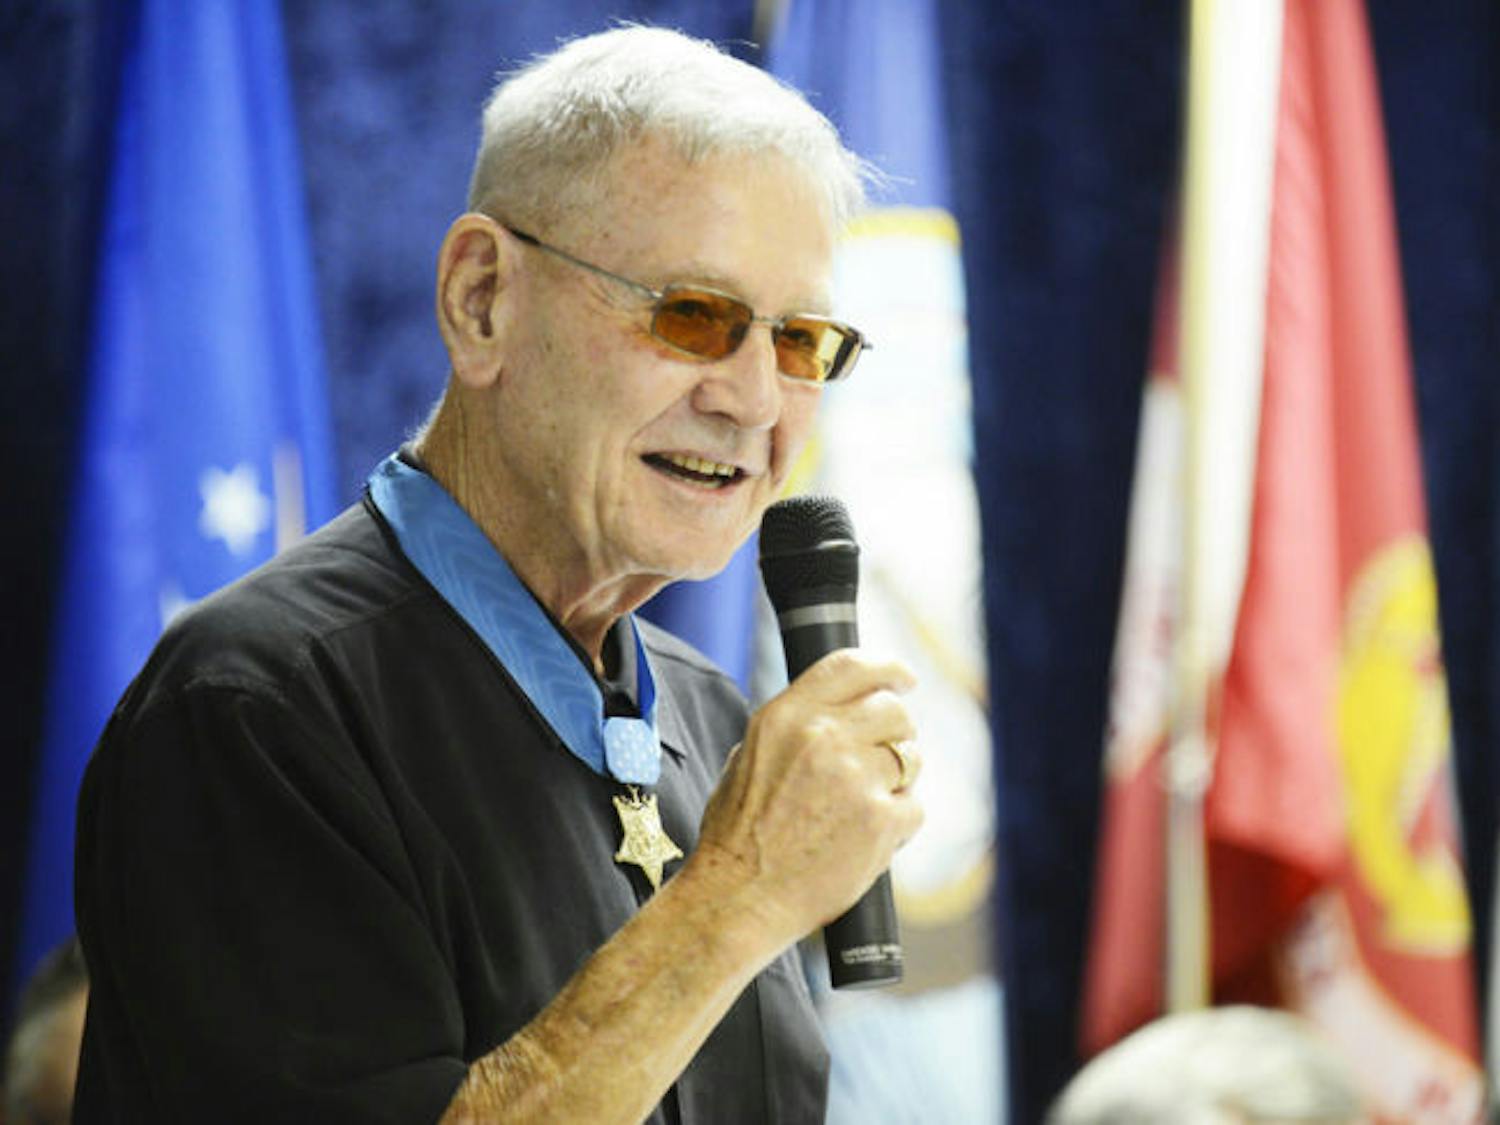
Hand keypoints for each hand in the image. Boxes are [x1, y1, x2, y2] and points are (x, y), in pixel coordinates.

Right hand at [686, 649, 923, 950]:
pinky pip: (913, 806)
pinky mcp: (880, 820)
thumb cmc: (738, 835)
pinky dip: (898, 822)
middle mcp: (822, 738)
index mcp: (786, 717)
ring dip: (899, 777)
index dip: (887, 668)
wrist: (739, 898)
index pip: (850, 667)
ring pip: (910, 757)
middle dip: (895, 731)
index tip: (904, 678)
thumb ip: (795, 727)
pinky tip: (866, 838)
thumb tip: (841, 712)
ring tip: (866, 804)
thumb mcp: (749, 757)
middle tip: (884, 756)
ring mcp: (855, 778)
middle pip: (892, 710)